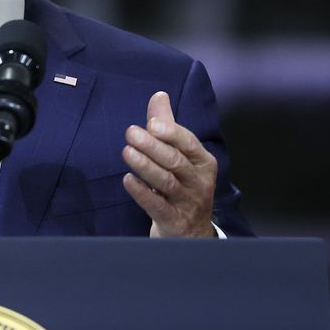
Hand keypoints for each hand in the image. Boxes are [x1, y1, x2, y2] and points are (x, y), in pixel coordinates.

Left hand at [122, 91, 217, 237]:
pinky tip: (127, 180)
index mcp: (203, 162)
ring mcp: (188, 202)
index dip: (171, 133)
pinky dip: (141, 192)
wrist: (192, 233)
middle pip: (176, 161)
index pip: (189, 144)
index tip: (152, 123)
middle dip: (153, 146)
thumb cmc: (184, 187)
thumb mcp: (181, 157)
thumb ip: (168, 127)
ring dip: (145, 166)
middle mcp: (199, 182)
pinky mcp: (173, 220)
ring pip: (166, 182)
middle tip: (131, 133)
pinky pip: (157, 205)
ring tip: (126, 152)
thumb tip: (159, 95)